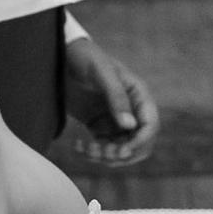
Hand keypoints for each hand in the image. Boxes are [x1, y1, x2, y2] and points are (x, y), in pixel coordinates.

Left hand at [65, 37, 159, 166]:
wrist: (62, 56)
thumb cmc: (86, 58)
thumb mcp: (101, 73)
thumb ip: (116, 97)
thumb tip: (130, 126)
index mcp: (138, 95)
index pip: (150, 125)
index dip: (141, 142)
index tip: (122, 151)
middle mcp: (131, 110)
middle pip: (140, 143)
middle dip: (124, 153)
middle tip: (104, 154)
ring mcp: (115, 120)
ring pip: (121, 150)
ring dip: (106, 156)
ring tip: (86, 149)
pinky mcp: (99, 126)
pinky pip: (102, 148)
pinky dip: (92, 153)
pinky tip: (77, 146)